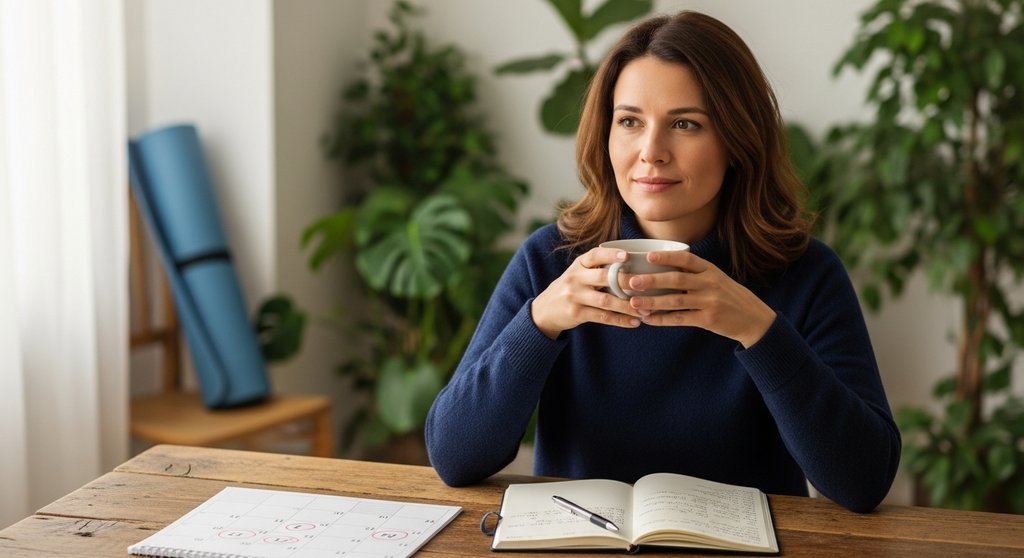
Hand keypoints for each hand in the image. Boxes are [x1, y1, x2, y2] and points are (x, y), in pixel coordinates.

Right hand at [531, 247, 642, 338]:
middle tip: (646, 285)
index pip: (594, 255)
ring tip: (646, 310)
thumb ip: (598, 269)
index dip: (610, 254)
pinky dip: (620, 320)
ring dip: (627, 306)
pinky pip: (602, 317)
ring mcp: (574, 296)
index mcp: (578, 265)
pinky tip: (635, 322)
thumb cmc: (571, 288)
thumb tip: (633, 267)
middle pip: (603, 278)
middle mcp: (575, 278)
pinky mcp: (576, 313)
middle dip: (626, 281)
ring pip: (606, 301)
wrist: (545, 310)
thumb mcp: (578, 274)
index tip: (627, 255)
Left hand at [626, 250, 775, 347]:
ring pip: (676, 301)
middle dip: (652, 280)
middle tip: (632, 281)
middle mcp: (710, 284)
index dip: (666, 257)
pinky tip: (648, 320)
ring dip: (653, 302)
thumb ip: (694, 273)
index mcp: (710, 270)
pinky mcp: (708, 320)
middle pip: (676, 280)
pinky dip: (663, 320)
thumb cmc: (728, 295)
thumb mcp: (716, 278)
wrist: (753, 318)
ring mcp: (709, 302)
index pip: (686, 260)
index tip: (648, 256)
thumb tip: (661, 266)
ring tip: (634, 303)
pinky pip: (681, 319)